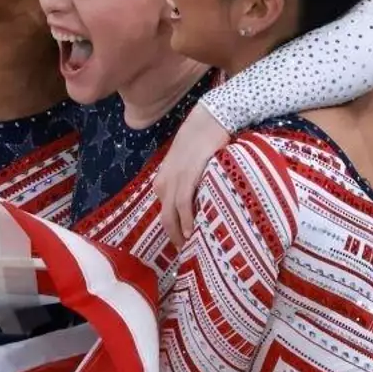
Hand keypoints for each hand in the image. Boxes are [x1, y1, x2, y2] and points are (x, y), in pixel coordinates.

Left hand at [155, 104, 230, 242]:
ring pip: (171, 215)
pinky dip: (186, 220)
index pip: (164, 212)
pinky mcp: (187, 176)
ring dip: (179, 233)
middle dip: (173, 237)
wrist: (210, 119)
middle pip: (164, 218)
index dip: (173, 229)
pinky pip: (182, 204)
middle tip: (185, 252)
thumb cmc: (203, 142)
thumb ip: (189, 183)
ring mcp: (174, 179)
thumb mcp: (189, 166)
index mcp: (162, 181)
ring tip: (189, 247)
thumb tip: (199, 203)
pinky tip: (191, 232)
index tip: (183, 243)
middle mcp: (164, 182)